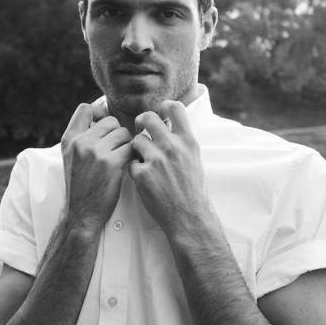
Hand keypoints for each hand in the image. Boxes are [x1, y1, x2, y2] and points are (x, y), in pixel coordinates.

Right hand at [61, 101, 132, 229]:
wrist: (82, 213)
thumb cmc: (82, 187)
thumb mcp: (72, 158)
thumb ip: (83, 138)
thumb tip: (104, 118)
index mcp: (69, 139)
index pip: (85, 109)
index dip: (100, 112)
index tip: (106, 125)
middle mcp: (80, 142)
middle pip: (111, 121)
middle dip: (118, 134)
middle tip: (117, 151)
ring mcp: (95, 152)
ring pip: (123, 134)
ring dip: (127, 146)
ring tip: (121, 160)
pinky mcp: (111, 163)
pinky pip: (131, 148)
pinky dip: (133, 156)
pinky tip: (127, 166)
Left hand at [129, 100, 210, 236]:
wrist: (189, 217)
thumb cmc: (193, 190)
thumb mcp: (195, 159)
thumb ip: (182, 142)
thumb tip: (170, 126)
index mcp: (188, 141)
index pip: (174, 108)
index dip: (163, 107)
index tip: (160, 114)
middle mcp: (172, 147)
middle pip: (147, 118)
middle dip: (140, 122)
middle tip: (139, 130)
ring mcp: (156, 160)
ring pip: (136, 141)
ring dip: (137, 150)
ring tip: (145, 162)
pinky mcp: (143, 174)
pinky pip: (131, 163)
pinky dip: (135, 170)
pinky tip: (144, 179)